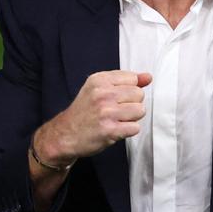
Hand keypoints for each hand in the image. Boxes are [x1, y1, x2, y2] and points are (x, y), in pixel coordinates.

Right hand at [35, 71, 151, 164]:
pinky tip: (115, 130)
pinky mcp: (109, 130)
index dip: (128, 91)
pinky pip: (135, 128)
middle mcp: (102, 94)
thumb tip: (148, 77)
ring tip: (116, 120)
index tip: (115, 98)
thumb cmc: (85, 111)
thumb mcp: (99, 89)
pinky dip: (128, 131)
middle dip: (131, 104)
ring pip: (140, 110)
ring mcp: (106, 112)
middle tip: (115, 111)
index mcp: (99, 80)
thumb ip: (125, 81)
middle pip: (139, 95)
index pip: (133, 79)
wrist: (64, 134)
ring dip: (131, 118)